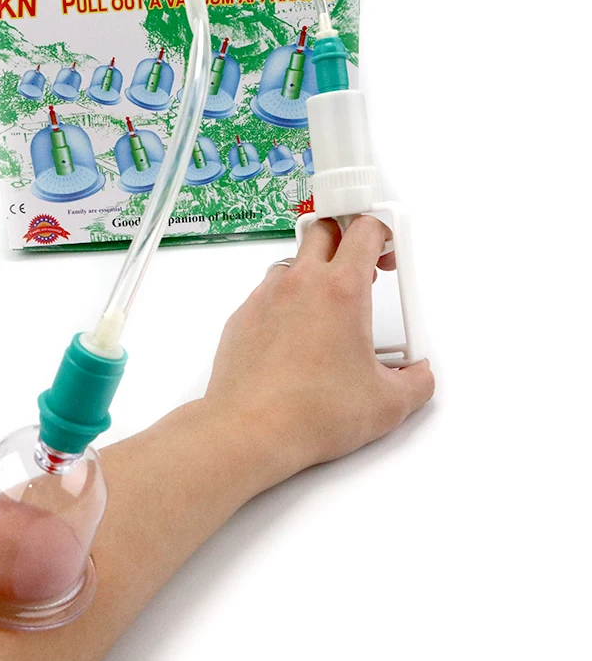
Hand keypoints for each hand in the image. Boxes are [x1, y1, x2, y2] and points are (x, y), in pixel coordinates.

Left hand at [204, 216, 433, 487]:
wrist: (250, 430)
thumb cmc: (312, 413)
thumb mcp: (387, 404)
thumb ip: (415, 382)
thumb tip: (418, 375)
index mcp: (341, 290)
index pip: (365, 230)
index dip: (383, 233)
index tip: (388, 252)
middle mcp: (300, 283)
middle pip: (324, 230)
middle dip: (345, 241)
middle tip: (361, 271)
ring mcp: (265, 297)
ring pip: (292, 263)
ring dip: (313, 274)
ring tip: (327, 312)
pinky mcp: (242, 317)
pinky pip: (266, 294)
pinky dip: (284, 304)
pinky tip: (294, 340)